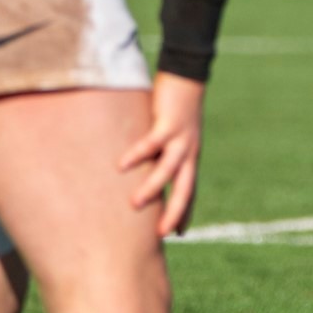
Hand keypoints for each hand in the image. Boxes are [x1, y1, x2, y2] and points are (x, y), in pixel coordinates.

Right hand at [120, 72, 205, 236]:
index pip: (189, 191)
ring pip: (169, 168)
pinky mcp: (170, 123)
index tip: (177, 234)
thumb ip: (158, 154)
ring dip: (152, 187)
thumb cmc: (174, 107)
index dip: (185, 212)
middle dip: (175, 211)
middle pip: (185, 188)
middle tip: (162, 234)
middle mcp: (189, 152)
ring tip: (135, 205)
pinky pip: (153, 142)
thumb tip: (138, 170)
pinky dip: (138, 154)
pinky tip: (122, 165)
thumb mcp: (169, 135)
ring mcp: (181, 138)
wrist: (188, 77)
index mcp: (190, 157)